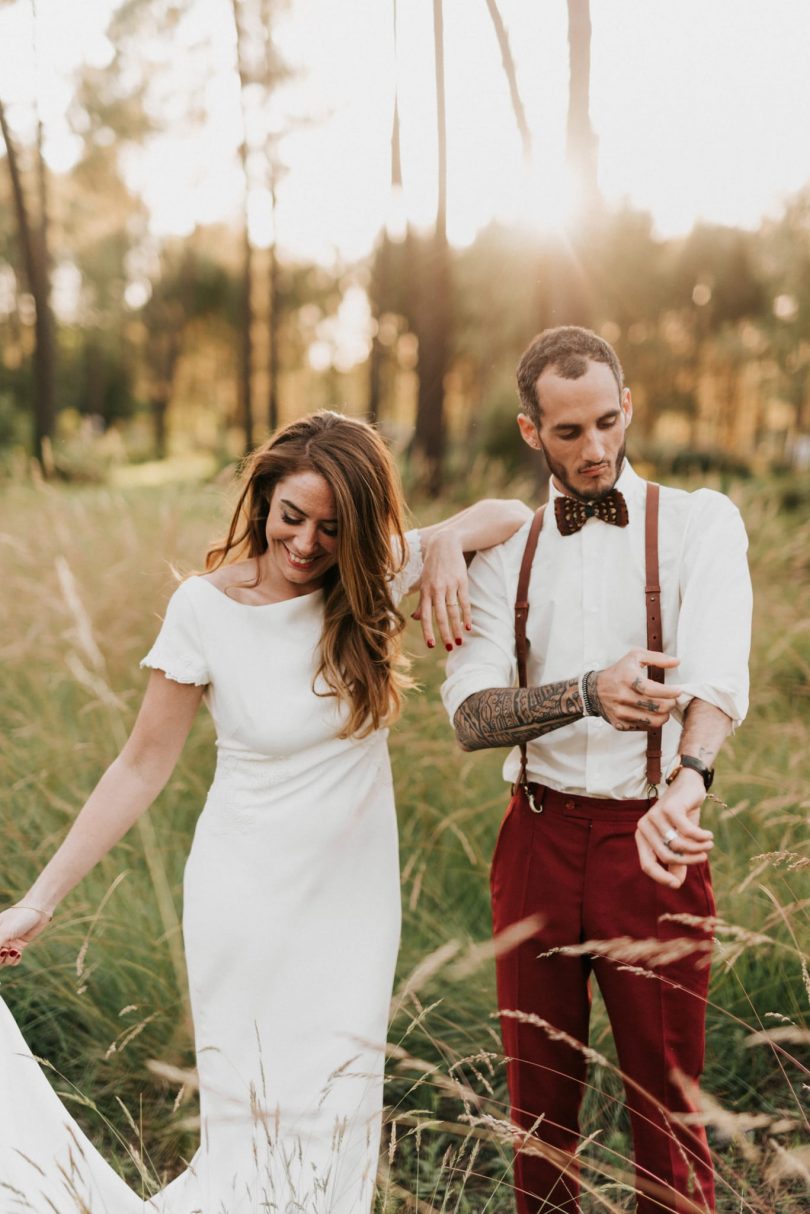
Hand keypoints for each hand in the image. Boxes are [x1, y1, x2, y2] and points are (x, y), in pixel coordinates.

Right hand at [0, 905, 50, 966]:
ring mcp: (8, 943)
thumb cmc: (19, 917)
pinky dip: (14, 959)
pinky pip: (13, 959)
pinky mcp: (18, 946)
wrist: (38, 910)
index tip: (2, 949)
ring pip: (3, 961)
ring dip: (8, 959)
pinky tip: (18, 952)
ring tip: (14, 951)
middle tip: (5, 951)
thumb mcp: (5, 931)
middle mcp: (0, 939)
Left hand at [410, 532, 471, 650]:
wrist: (444, 544)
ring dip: (457, 628)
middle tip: (449, 648)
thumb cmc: (432, 566)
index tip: (431, 645)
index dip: (428, 631)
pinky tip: (468, 626)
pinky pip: (464, 601)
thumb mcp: (424, 582)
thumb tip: (416, 618)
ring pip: (453, 611)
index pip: (426, 615)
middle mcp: (436, 590)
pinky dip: (466, 615)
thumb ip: (422, 601)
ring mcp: (449, 586)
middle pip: (440, 616)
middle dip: (445, 633)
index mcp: (425, 592)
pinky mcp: (461, 581)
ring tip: (460, 641)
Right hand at [593, 649, 681, 730]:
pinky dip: (652, 721)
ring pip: (653, 721)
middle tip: (672, 700)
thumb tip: (677, 662)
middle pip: (657, 707)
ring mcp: (621, 713)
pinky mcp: (620, 724)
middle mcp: (622, 696)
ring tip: (664, 708)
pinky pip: (645, 728)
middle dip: (670, 704)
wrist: (594, 691)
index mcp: (627, 678)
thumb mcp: (635, 657)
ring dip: (664, 715)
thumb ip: (657, 658)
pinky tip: (651, 713)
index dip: (670, 692)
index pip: (652, 689)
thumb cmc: (618, 672)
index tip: (678, 691)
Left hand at [635, 769, 712, 887]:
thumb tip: (676, 884)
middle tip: (704, 857)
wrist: (688, 786)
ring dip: (698, 848)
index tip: (677, 885)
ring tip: (708, 845)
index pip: (647, 865)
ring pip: (678, 845)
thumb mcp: (679, 841)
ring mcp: (655, 816)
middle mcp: (643, 826)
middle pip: (666, 856)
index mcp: (642, 837)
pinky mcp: (670, 808)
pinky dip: (702, 837)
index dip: (661, 878)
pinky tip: (709, 835)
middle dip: (688, 861)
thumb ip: (675, 861)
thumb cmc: (681, 817)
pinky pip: (688, 832)